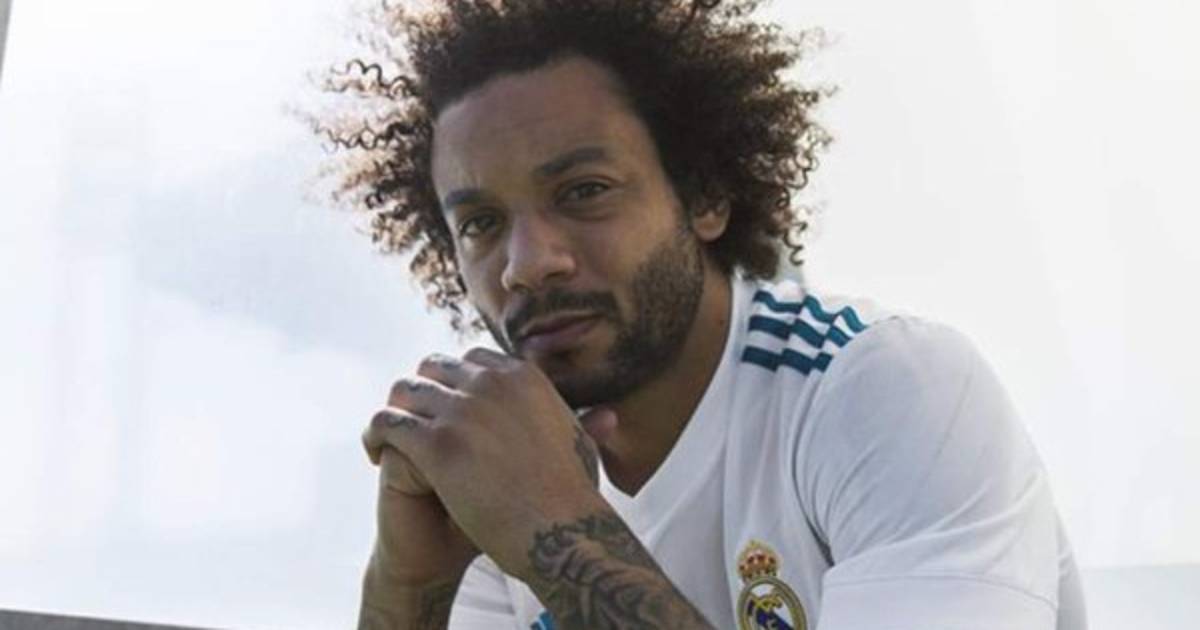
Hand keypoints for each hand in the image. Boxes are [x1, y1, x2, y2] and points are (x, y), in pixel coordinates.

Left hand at [362, 347, 616, 580]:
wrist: (561, 533)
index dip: (453, 381)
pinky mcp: (437, 445)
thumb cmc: (574, 498)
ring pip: (405, 391)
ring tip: (387, 440)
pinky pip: (388, 424)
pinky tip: (376, 455)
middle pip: (433, 367)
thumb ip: (585, 423)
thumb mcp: (583, 446)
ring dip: (394, 412)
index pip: (471, 358)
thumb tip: (607, 415)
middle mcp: (491, 383)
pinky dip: (376, 436)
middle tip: (412, 423)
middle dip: (420, 392)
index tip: (445, 406)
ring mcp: (463, 411)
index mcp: (523, 377)